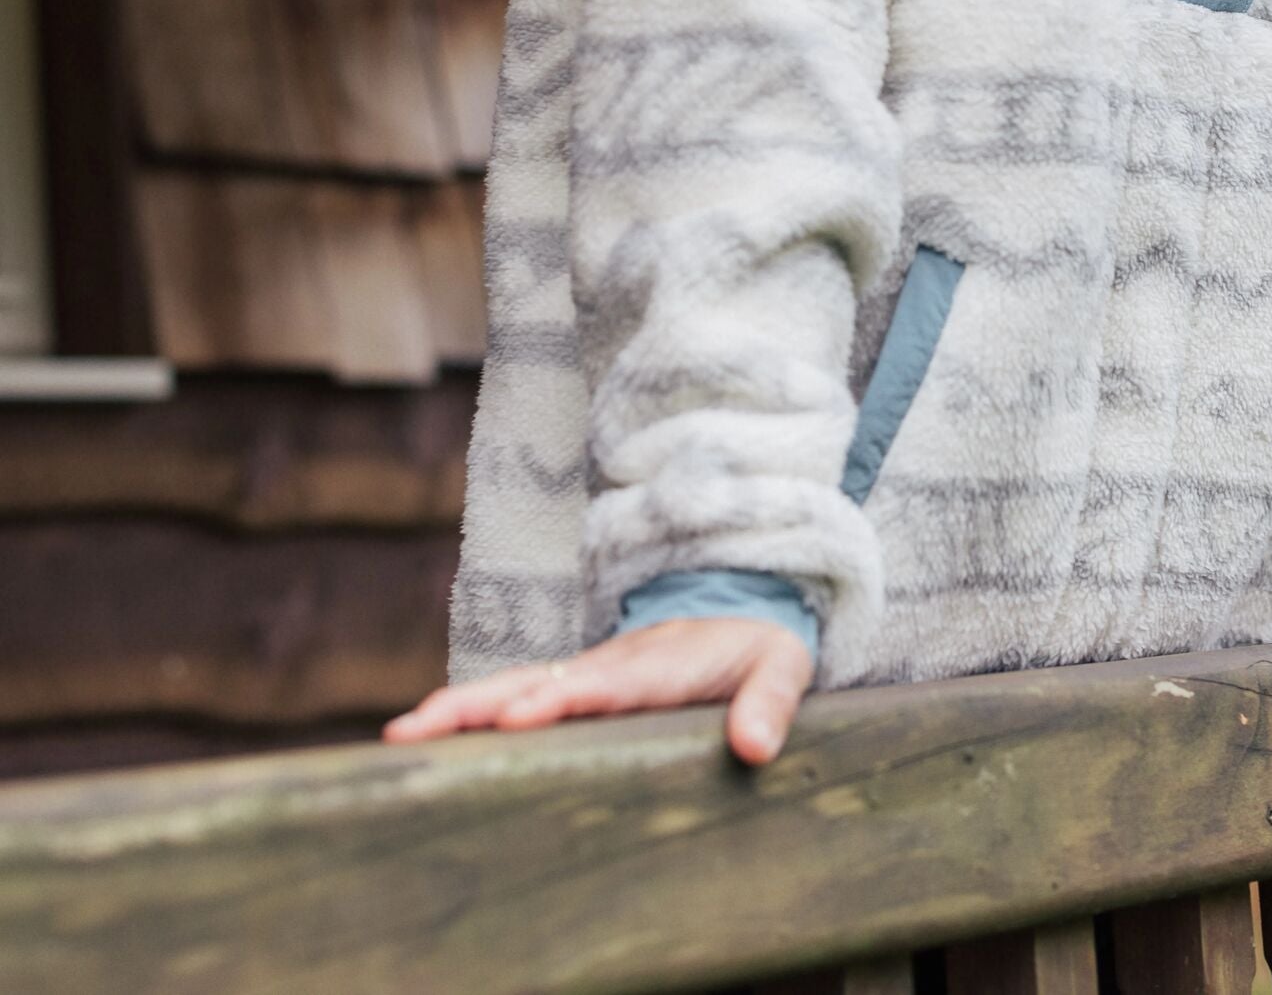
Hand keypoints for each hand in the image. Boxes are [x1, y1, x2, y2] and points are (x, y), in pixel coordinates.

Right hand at [381, 617, 814, 764]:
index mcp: (662, 665)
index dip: (564, 700)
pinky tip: (429, 740)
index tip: (518, 717)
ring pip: (517, 688)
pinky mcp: (577, 687)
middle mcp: (613, 666)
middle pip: (540, 683)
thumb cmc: (762, 650)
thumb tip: (753, 747)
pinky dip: (472, 715)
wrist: (747, 609)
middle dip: (478, 704)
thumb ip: (772, 703)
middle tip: (418, 728)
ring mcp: (589, 674)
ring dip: (461, 710)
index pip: (607, 685)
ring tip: (403, 735)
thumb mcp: (784, 669)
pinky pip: (520, 697)